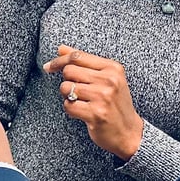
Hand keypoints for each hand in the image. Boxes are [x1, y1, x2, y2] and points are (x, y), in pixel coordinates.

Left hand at [43, 45, 143, 160]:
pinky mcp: (96, 113)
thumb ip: (84, 61)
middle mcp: (109, 80)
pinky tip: (82, 112)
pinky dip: (70, 110)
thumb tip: (61, 48)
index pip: (78, 56)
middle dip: (67, 82)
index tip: (49, 67)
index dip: (59, 60)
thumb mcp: (107, 78)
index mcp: (112, 68)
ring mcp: (103, 97)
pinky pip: (68, 105)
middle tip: (76, 92)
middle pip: (69, 71)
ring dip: (68, 97)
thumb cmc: (115, 104)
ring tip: (81, 102)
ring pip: (66, 88)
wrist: (130, 133)